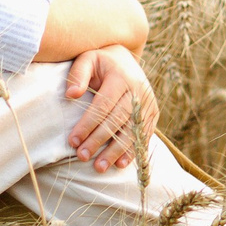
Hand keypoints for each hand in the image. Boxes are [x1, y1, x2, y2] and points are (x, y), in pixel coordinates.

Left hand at [65, 44, 157, 171]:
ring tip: (99, 167)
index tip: (72, 141)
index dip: (88, 125)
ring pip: (132, 131)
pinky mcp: (153, 113)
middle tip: (82, 157)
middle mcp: (138, 90)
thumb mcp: (87, 59)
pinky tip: (120, 164)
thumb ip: (78, 74)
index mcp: (121, 77)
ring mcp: (148, 103)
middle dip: (99, 141)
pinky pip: (143, 134)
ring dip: (115, 151)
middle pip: (117, 120)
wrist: (125, 58)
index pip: (103, 106)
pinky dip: (133, 150)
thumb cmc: (100, 61)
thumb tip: (72, 95)